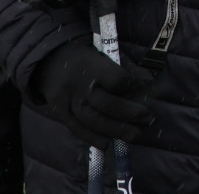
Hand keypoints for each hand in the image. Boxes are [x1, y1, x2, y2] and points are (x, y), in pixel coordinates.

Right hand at [30, 40, 152, 148]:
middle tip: (147, 118)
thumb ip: (125, 68)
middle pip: (106, 103)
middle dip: (129, 113)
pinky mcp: (60, 113)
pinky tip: (107, 144)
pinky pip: (77, 129)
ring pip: (92, 120)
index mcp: (92, 65)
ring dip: (115, 130)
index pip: (116, 80)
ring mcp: (68, 101)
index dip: (133, 86)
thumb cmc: (86, 59)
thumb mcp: (104, 55)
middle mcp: (79, 85)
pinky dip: (92, 138)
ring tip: (133, 134)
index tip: (144, 89)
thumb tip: (147, 83)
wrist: (51, 60)